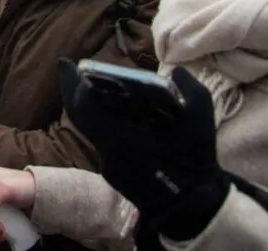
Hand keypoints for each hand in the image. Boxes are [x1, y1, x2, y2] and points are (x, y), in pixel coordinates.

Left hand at [59, 60, 227, 236]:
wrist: (195, 203)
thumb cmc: (196, 158)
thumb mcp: (201, 117)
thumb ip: (188, 87)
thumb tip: (173, 72)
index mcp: (118, 138)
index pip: (83, 107)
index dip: (72, 83)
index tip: (66, 63)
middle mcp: (106, 152)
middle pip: (80, 116)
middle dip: (75, 91)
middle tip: (73, 70)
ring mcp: (108, 164)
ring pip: (90, 128)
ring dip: (90, 106)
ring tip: (97, 85)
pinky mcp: (113, 172)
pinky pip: (101, 139)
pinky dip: (103, 121)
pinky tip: (116, 109)